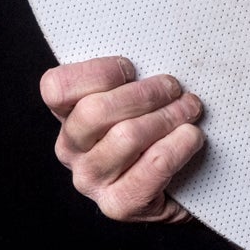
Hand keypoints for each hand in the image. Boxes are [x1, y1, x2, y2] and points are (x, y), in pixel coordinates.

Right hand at [42, 56, 204, 223]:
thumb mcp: (142, 95)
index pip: (57, 87)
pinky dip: (178, 147)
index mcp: (69, 114)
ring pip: (125, 137)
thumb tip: (158, 45)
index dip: (98, 73)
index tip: (133, 67)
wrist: (186, 182)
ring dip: (168, 117)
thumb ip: (134, 76)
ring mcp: (91, 179)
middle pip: (94, 112)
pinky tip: (191, 137)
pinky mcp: (118, 204)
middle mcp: (71, 148)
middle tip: (175, 89)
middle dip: (145, 94)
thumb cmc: (161, 127)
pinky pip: (150, 169)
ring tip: (190, 110)